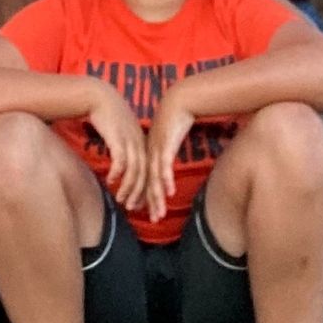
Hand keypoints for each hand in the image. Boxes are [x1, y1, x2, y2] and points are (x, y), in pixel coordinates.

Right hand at [86, 80, 146, 211]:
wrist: (99, 95)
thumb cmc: (108, 114)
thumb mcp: (122, 131)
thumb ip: (125, 145)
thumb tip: (124, 161)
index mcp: (143, 143)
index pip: (150, 171)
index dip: (148, 190)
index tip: (143, 205)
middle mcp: (140, 143)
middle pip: (147, 174)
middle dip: (145, 196)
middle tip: (140, 211)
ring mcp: (130, 141)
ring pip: (135, 171)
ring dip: (130, 189)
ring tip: (123, 201)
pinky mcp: (118, 138)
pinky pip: (121, 161)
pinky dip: (118, 173)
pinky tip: (111, 181)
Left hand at [145, 92, 194, 222]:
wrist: (177, 101)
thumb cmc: (174, 120)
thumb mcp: (165, 140)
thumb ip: (164, 153)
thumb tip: (165, 164)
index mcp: (147, 153)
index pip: (145, 179)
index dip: (145, 196)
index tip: (146, 211)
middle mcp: (150, 154)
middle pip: (148, 183)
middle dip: (150, 203)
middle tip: (152, 220)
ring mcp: (156, 150)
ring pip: (154, 178)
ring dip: (156, 197)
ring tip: (158, 214)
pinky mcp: (165, 145)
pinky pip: (164, 165)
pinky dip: (165, 179)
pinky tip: (168, 192)